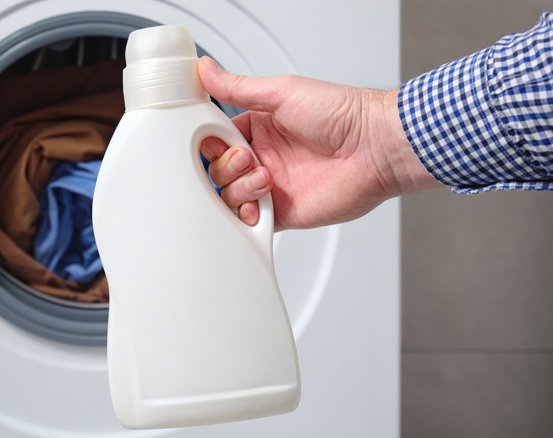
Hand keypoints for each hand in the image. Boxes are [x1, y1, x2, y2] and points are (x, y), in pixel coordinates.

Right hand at [198, 56, 441, 229]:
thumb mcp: (281, 92)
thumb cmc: (340, 115)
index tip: (215, 142)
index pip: (217, 140)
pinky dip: (246, 217)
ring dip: (239, 190)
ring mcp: (272, 187)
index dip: (211, 144)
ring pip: (230, 197)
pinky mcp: (282, 213)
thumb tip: (206, 70)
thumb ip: (238, 87)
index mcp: (259, 128)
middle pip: (219, 171)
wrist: (375, 148)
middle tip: (248, 159)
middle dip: (226, 167)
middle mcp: (263, 157)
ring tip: (265, 179)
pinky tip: (258, 204)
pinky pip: (250, 222)